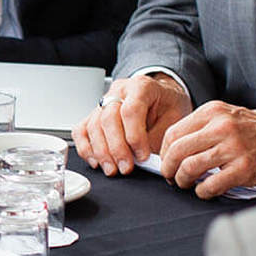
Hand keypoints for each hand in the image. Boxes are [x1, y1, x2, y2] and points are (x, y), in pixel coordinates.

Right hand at [73, 74, 190, 175]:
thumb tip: (145, 160)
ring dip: (101, 152)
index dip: (135, 136)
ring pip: (93, 126)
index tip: (142, 156)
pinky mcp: (94, 114)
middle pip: (108, 118)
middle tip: (126, 167)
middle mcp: (119, 91)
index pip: (130, 110)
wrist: (161, 98)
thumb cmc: (167, 106)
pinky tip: (96, 161)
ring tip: (112, 169)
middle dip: (116, 148)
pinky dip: (86, 148)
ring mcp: (103, 102)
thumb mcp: (174, 117)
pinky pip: (81, 130)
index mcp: (141, 86)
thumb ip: (158, 136)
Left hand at [158, 102, 255, 197]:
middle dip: (168, 168)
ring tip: (186, 184)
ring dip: (182, 180)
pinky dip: (202, 191)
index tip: (166, 161)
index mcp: (213, 111)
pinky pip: (210, 185)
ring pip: (189, 167)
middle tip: (171, 177)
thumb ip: (203, 126)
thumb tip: (174, 145)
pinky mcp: (244, 169)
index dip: (164, 152)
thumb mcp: (229, 115)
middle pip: (176, 150)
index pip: (173, 132)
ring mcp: (233, 148)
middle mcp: (221, 127)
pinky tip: (205, 190)